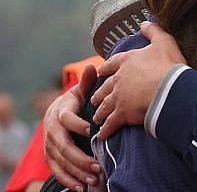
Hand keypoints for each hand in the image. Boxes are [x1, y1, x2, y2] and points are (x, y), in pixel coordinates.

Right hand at [44, 64, 100, 191]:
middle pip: (64, 146)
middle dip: (80, 158)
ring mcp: (49, 146)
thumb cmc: (74, 103)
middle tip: (98, 166)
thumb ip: (87, 83)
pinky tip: (81, 188)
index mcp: (60, 113)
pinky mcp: (50, 157)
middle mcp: (52, 131)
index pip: (68, 120)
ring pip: (61, 161)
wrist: (56, 114)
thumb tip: (93, 66)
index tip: (93, 130)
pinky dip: (68, 180)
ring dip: (77, 172)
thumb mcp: (80, 92)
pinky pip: (57, 171)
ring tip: (94, 178)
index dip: (79, 125)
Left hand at [91, 22, 185, 138]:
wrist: (170, 90)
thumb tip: (145, 21)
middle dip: (99, 93)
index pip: (112, 64)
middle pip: (104, 87)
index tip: (100, 72)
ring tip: (97, 117)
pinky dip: (106, 130)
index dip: (106, 68)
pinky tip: (103, 134)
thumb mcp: (164, 42)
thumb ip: (154, 31)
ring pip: (104, 106)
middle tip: (95, 98)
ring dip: (100, 111)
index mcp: (127, 61)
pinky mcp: (121, 114)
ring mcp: (118, 97)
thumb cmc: (169, 65)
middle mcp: (119, 79)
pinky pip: (110, 124)